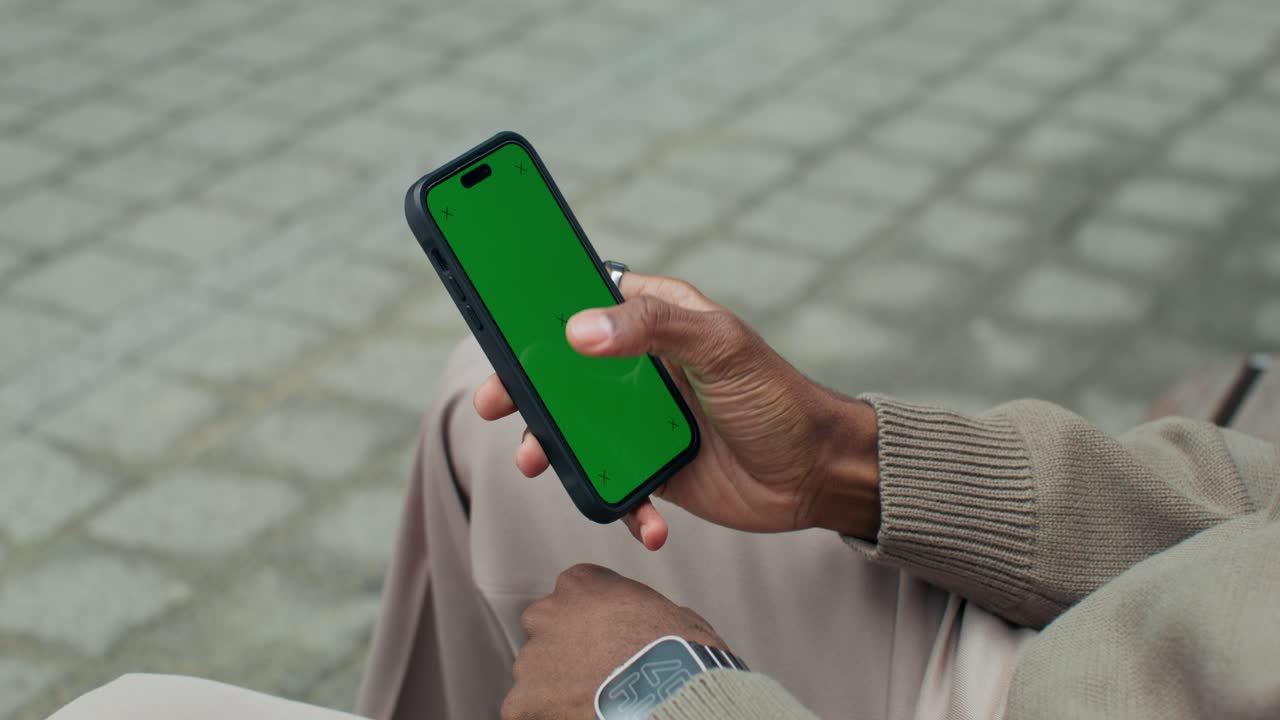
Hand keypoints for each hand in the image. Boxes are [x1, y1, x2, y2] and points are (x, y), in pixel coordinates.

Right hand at [474, 272, 880, 549]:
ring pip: (576, 433)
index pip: (584, 300)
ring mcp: (643, 422)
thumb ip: (654, 329)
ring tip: (536, 463)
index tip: (494, 316)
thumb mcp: (722, 347)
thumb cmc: (778, 395)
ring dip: (551, 449)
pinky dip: (620, 506)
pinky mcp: (653, 470)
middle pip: (562, 373)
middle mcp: (640, 369)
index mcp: (655, 320)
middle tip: (493, 404)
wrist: (818, 474)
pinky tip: (645, 521)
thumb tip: (579, 331)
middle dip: (523, 389)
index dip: (537, 308)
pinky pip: (616, 486)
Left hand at [502, 563, 725, 719]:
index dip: (590, 621)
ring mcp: (533, 658)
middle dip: (567, 652)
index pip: (572, 594)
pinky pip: (526, 710)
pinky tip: (578, 717)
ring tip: (593, 702)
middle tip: (598, 674)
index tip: (605, 638)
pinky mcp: (523, 701)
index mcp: (581, 583)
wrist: (671, 691)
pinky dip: (546, 715)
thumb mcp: (667, 610)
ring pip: (535, 674)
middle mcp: (549, 614)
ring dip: (557, 687)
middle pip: (547, 632)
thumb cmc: (678, 653)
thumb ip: (636, 610)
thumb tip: (644, 626)